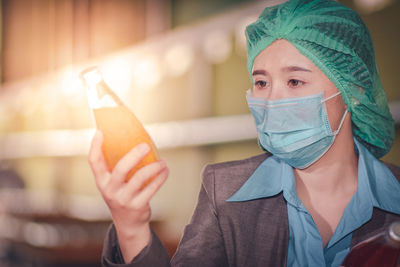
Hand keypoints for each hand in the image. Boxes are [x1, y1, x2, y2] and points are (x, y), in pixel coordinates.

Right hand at [88, 131, 168, 261]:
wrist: (128, 223)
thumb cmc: (122, 195)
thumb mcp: (114, 183)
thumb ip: (117, 166)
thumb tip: (133, 140)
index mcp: (101, 181)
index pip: (94, 162)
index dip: (95, 146)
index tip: (100, 132)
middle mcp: (110, 190)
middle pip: (121, 168)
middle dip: (134, 155)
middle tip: (146, 145)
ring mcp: (123, 199)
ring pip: (140, 178)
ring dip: (154, 167)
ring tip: (162, 162)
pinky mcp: (137, 205)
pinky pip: (152, 188)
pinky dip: (161, 177)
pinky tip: (165, 171)